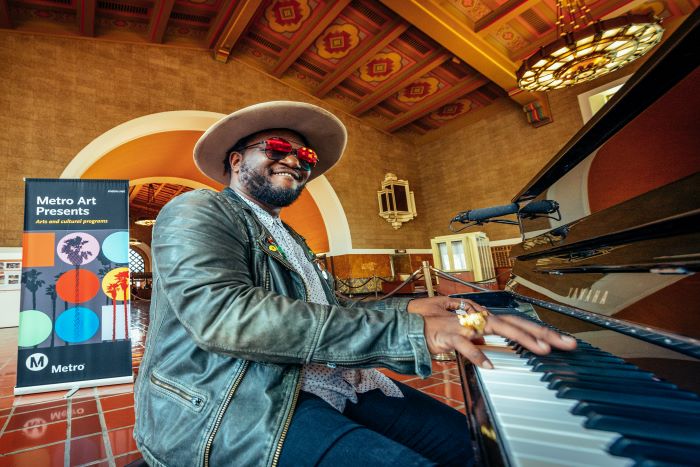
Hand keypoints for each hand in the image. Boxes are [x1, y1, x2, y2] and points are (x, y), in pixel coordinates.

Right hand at [408, 296, 575, 368]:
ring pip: (497, 329)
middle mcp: (476, 318)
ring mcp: (463, 325)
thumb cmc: (432, 324)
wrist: (406, 322)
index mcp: (481, 318)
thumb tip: (489, 351)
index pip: (516, 322)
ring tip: (540, 349)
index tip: (562, 341)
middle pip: (515, 323)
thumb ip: (476, 339)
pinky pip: (464, 346)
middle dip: (542, 333)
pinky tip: (489, 366)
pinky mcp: (448, 335)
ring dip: (521, 338)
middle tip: (567, 344)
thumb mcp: (460, 332)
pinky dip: (477, 355)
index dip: (540, 331)